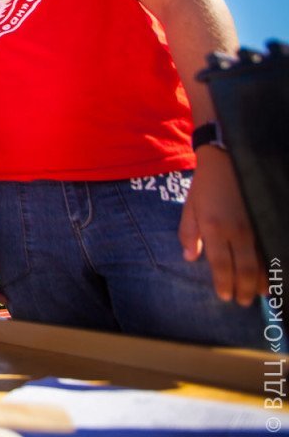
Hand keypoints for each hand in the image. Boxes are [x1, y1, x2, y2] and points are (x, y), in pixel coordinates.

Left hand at [179, 148, 266, 305]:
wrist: (227, 160)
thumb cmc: (205, 186)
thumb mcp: (190, 208)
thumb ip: (188, 234)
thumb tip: (190, 258)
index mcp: (214, 228)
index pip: (221, 264)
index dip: (224, 283)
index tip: (225, 297)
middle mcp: (237, 230)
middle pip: (244, 268)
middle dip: (245, 288)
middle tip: (243, 302)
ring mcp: (254, 225)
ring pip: (262, 261)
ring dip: (262, 281)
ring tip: (261, 296)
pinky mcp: (264, 219)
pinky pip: (270, 247)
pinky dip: (272, 264)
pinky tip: (272, 274)